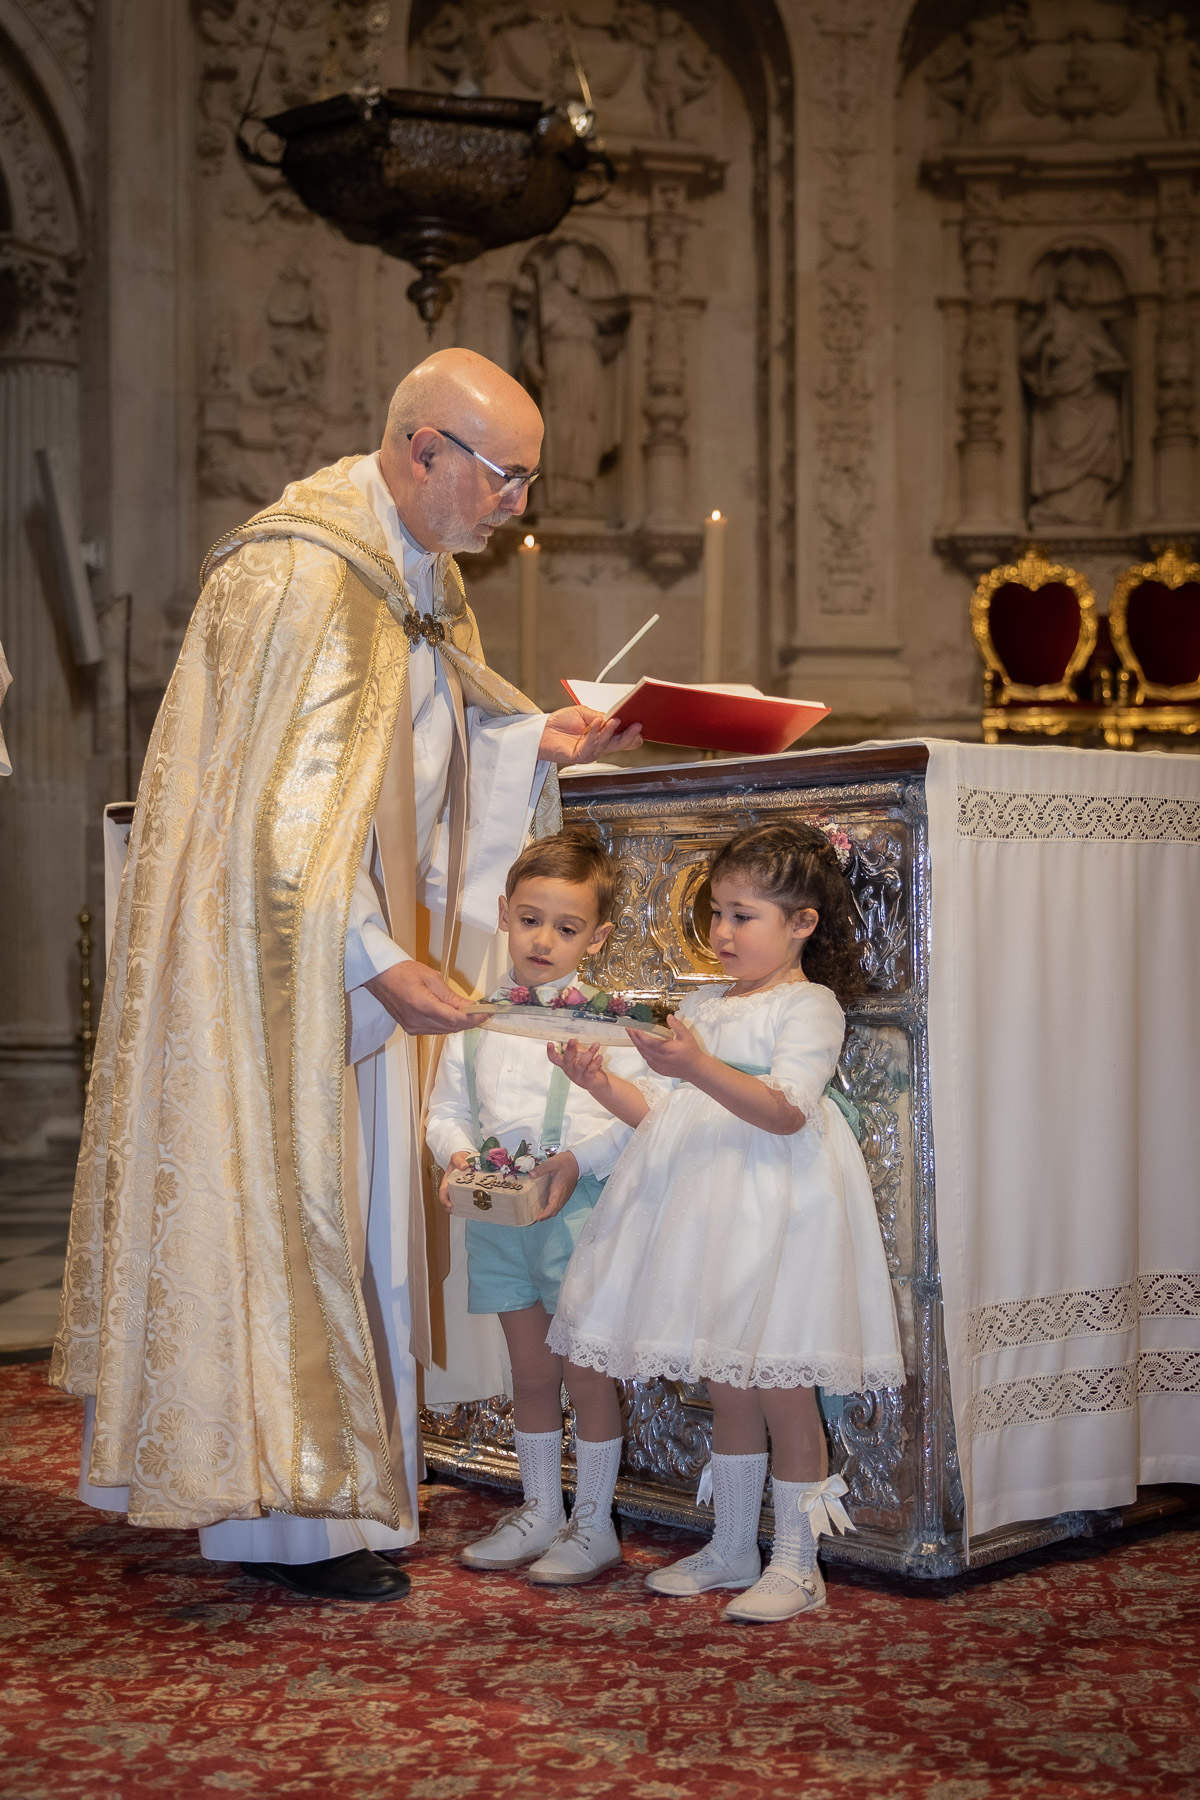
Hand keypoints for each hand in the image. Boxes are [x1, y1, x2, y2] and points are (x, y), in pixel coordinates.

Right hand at [364, 962, 487, 1035]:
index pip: (455, 1019)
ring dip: (459, 1023)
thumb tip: (469, 1006)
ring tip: (472, 1013)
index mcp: (422, 1005)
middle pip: (452, 1027)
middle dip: (470, 1021)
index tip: (486, 1013)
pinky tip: (453, 1015)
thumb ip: (451, 996)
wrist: (380, 977)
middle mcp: (417, 1021)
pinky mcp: (411, 1029)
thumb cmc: (401, 972)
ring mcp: (413, 1027)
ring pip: (445, 1031)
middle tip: (483, 1012)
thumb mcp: (431, 977)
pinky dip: (447, 1024)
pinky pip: (435, 1030)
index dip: (474, 1018)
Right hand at [438, 1150, 472, 1211]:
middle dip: (455, 1209)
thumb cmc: (459, 1159)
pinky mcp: (469, 1191)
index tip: (450, 1205)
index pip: (442, 1194)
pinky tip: (479, 1203)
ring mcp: (461, 1191)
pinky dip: (473, 1203)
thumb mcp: (457, 1158)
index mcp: (447, 1182)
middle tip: (462, 1210)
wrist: (466, 1158)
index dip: (444, 1201)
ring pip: (460, 1203)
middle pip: (451, 1202)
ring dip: (464, 1207)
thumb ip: (458, 1160)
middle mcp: (453, 1189)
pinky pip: (470, 1199)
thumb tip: (464, 1166)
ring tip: (472, 1209)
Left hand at [530, 1149, 579, 1221]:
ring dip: (548, 1213)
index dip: (546, 1214)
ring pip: (556, 1209)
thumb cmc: (565, 1162)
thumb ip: (541, 1169)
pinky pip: (558, 1205)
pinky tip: (543, 1205)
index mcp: (559, 1190)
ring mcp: (564, 1196)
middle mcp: (562, 1195)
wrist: (577, 1162)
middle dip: (545, 1216)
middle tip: (533, 1217)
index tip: (537, 1218)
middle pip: (554, 1211)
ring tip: (536, 1213)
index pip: (553, 1206)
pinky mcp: (564, 1194)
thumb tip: (531, 1175)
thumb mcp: (552, 1163)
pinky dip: (551, 1208)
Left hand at [537, 704, 642, 766]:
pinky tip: (596, 723)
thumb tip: (613, 717)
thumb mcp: (583, 713)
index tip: (639, 724)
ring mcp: (589, 752)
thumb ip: (599, 716)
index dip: (631, 733)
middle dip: (629, 735)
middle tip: (637, 726)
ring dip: (610, 731)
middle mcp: (597, 746)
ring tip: (615, 720)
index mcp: (601, 736)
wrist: (541, 731)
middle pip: (619, 744)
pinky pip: (590, 746)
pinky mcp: (578, 756)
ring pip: (606, 744)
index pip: (621, 738)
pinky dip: (594, 733)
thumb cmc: (559, 723)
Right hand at [547, 1037, 604, 1092]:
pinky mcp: (587, 1080)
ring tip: (596, 1045)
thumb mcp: (580, 1058)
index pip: (554, 1059)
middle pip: (567, 1059)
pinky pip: (591, 1070)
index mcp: (565, 1064)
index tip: (550, 1044)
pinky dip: (595, 1062)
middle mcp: (569, 1070)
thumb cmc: (587, 1068)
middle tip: (572, 1040)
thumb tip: (572, 1041)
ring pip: (582, 1063)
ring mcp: (577, 1077)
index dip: (551, 1052)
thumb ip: (577, 1050)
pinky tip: (599, 1056)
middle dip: (570, 1049)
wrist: (597, 1084)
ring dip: (589, 1053)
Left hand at [627, 1014, 705, 1079]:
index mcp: (667, 1050)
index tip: (635, 1027)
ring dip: (636, 1043)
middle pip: (642, 1047)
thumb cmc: (691, 1053)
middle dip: (634, 1037)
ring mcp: (658, 1065)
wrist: (694, 1069)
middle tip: (629, 1028)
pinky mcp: (657, 1069)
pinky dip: (642, 1051)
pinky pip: (646, 1059)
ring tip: (632, 1034)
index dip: (639, 1035)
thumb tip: (669, 1017)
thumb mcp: (687, 1036)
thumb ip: (678, 1026)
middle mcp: (660, 1058)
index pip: (648, 1042)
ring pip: (642, 1053)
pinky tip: (641, 1045)